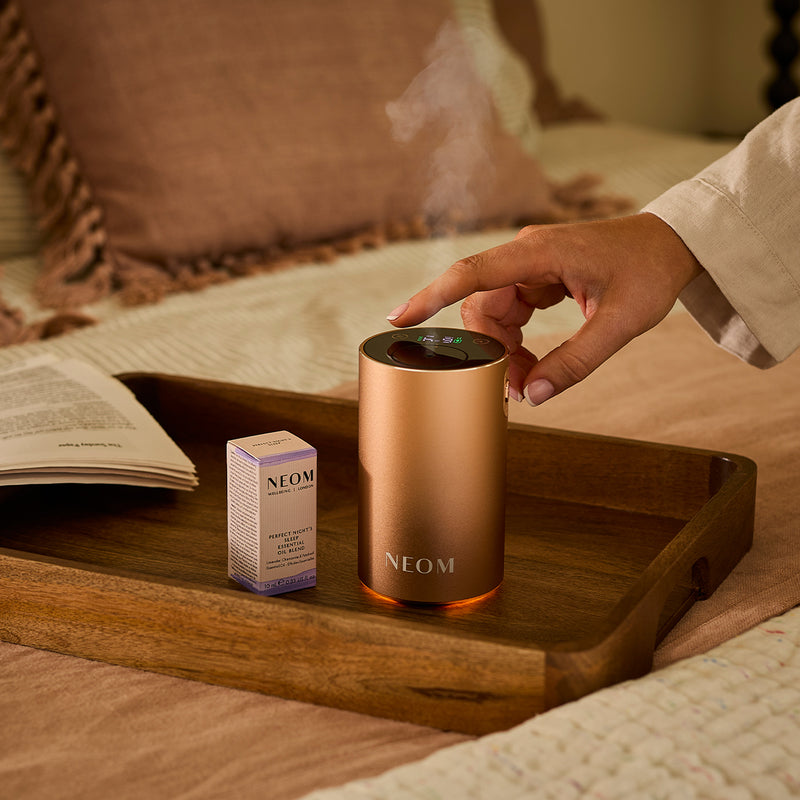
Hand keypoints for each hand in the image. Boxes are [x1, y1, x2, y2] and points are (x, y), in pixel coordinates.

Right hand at [386, 213, 702, 403]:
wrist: (672, 245)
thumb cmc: (650, 272)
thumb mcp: (621, 323)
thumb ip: (578, 360)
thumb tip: (535, 395)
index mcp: (541, 252)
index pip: (472, 273)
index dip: (432, 297)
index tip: (399, 319)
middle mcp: (527, 253)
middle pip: (480, 305)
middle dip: (489, 350)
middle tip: (515, 390)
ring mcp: (530, 264)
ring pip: (492, 313)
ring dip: (502, 350)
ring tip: (527, 381)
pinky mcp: (537, 276)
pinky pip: (510, 312)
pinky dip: (514, 341)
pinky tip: (530, 363)